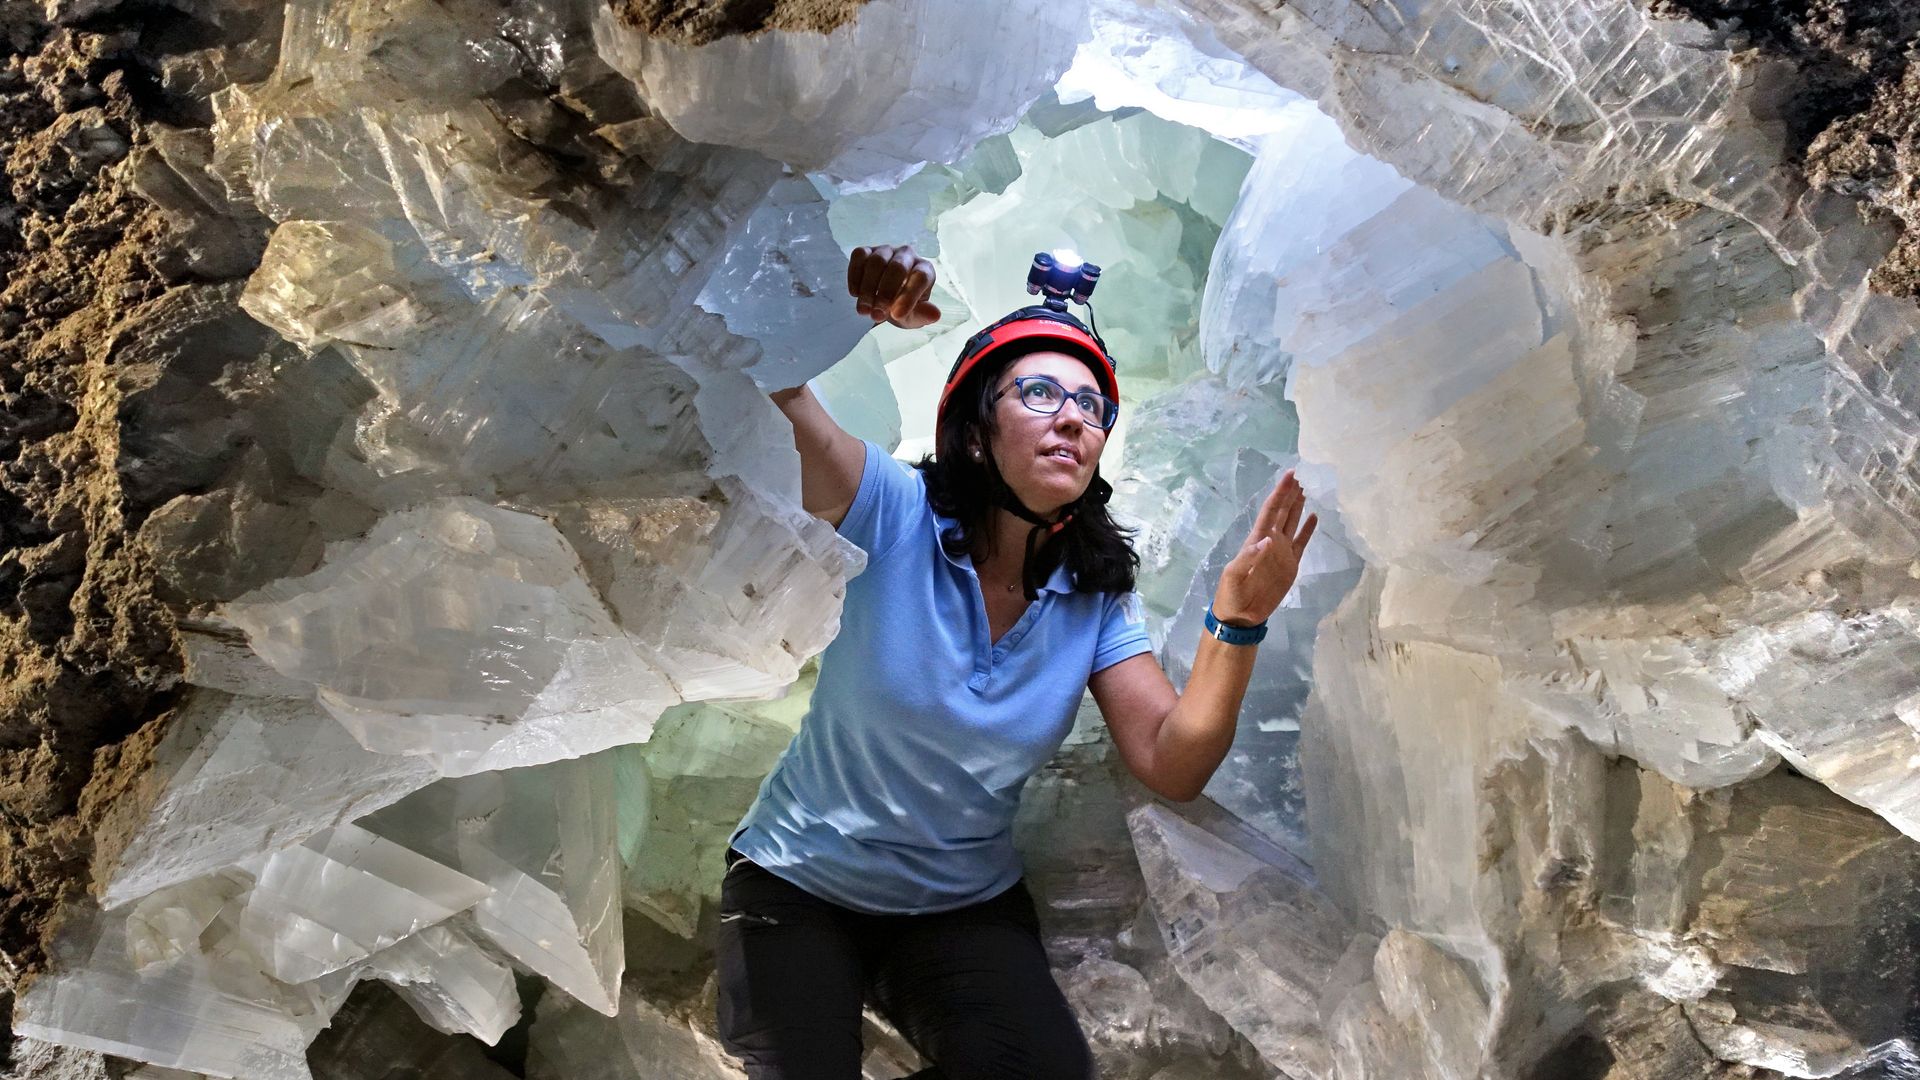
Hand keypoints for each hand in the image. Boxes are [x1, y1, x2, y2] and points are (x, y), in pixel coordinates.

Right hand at [847, 244, 940, 329]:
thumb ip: (922, 315)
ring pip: (876, 262)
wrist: (883, 302)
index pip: (920, 277)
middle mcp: (907, 255)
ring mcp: (886, 250)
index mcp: (925, 270)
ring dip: (868, 289)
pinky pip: (859, 256)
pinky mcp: (867, 251)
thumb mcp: (913, 317)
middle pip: (897, 267)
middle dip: (886, 293)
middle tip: (877, 315)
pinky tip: (855, 294)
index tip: (897, 316)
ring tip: (864, 311)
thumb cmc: (902, 308)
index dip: (909, 296)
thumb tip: (935, 314)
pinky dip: (855, 276)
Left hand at [1212, 469, 1317, 626]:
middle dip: (1291, 493)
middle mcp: (1271, 541)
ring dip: (1298, 505)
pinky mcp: (1291, 565)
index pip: (1271, 511)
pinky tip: (1314, 516)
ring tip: (1308, 487)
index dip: (1280, 493)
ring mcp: (1282, 552)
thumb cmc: (1232, 595)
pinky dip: (1307, 529)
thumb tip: (1270, 540)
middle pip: (1282, 511)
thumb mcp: (1234, 576)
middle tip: (1303, 473)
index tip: (1291, 475)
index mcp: (1256, 540)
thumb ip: (1249, 557)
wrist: (1241, 616)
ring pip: (1292, 522)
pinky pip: (1301, 543)